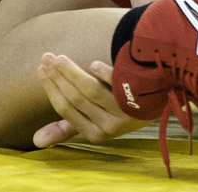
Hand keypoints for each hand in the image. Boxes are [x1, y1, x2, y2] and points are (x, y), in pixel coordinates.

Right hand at [33, 53, 147, 147]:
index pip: (66, 110)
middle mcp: (109, 126)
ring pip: (91, 90)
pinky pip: (118, 84)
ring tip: (59, 57)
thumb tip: (36, 140)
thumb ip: (67, 129)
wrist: (161, 99)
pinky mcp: (138, 96)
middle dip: (57, 77)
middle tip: (46, 58)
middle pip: (76, 98)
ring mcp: (125, 111)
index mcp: (96, 133)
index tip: (41, 70)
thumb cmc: (120, 112)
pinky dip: (105, 74)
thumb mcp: (96, 124)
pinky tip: (93, 64)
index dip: (51, 90)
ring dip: (72, 72)